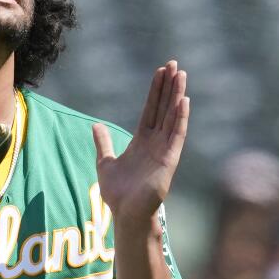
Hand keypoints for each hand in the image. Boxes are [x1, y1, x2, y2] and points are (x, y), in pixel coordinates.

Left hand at [92, 61, 189, 225]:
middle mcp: (156, 142)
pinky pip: (177, 135)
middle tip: (176, 64)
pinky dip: (180, 118)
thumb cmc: (118, 193)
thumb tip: (95, 125)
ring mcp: (164, 150)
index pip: (151, 109)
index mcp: (142, 141)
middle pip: (164, 108)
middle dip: (170, 86)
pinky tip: (184, 101)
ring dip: (177, 96)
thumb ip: (103, 143)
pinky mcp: (169, 160)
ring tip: (182, 75)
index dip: (156, 90)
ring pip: (172, 117)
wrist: (125, 213)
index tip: (161, 71)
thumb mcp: (105, 163)